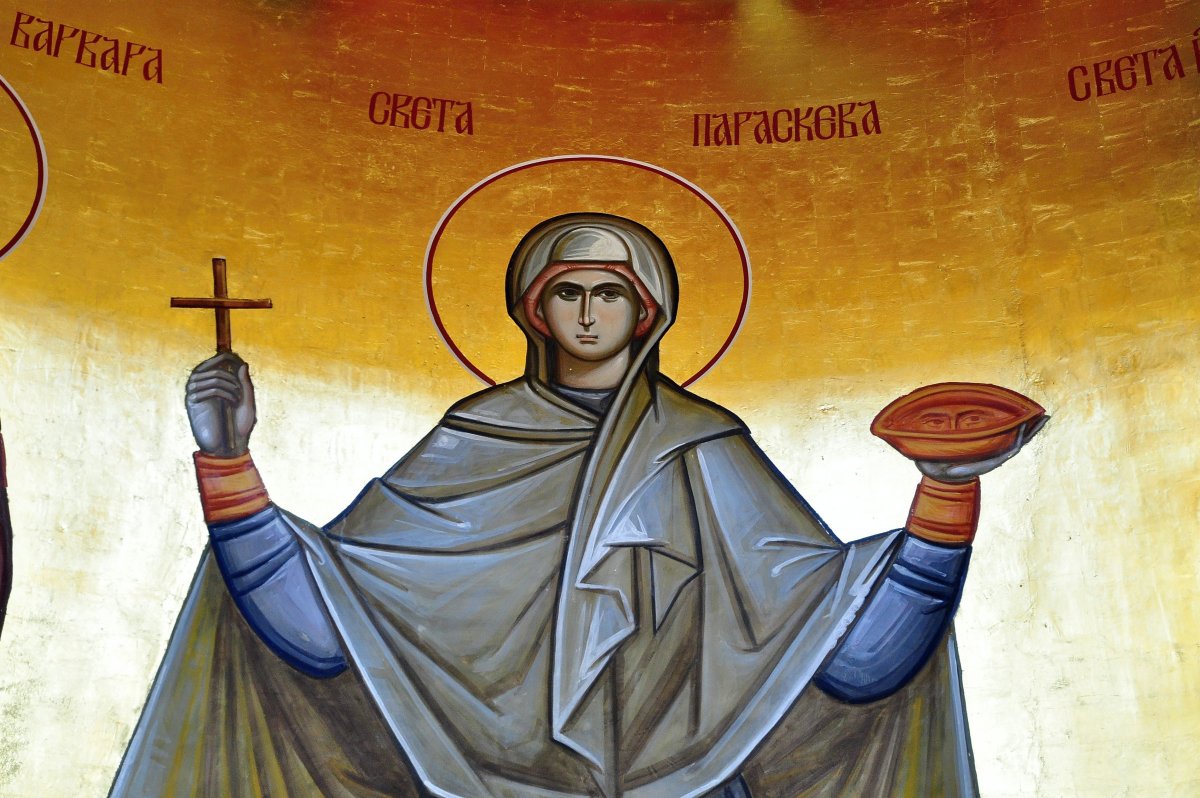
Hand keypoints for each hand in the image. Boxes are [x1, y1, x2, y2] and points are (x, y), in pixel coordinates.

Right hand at [186, 352, 255, 455]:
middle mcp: (203, 387)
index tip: (237, 357)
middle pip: (212, 366)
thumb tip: (242, 363)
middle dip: (230, 373)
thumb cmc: (240, 427)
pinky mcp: (193, 403)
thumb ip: (245, 383)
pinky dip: (226, 392)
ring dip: (230, 384)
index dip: (225, 357)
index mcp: (214, 385)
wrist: (230, 446)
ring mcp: (196, 394)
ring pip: (213, 376)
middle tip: (241, 388)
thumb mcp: (248, 401)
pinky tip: (233, 403)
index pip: (215, 362)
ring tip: (238, 398)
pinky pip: (210, 388)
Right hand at [916, 416, 1047, 482]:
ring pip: (1015, 440)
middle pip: (1017, 443)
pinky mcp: (990, 448)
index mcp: (984, 463)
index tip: (1023, 423)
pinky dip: (1017, 428)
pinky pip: (1007, 437)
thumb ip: (936, 464)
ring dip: (1029, 429)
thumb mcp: (934, 466)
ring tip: (1040, 415)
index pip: (1006, 450)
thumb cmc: (936, 467)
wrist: (940, 476)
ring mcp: (992, 452)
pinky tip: (1022, 419)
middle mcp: (992, 457)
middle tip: (1044, 416)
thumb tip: (932, 460)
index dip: (1016, 438)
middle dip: (1031, 431)